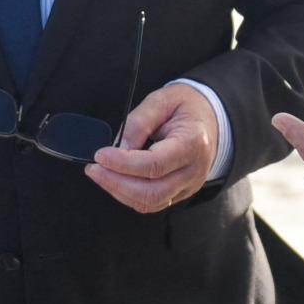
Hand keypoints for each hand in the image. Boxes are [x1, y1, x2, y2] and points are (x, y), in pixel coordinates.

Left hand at [86, 83, 219, 213]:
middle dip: (116, 183)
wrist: (210, 117)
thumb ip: (138, 122)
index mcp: (193, 142)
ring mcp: (190, 184)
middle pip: (152, 191)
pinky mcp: (182, 192)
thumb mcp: (161, 100)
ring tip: (100, 173)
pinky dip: (129, 195)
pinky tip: (115, 180)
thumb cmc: (185, 106)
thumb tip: (117, 147)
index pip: (155, 164)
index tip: (100, 155)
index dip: (123, 163)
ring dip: (120, 191)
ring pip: (151, 202)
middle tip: (93, 168)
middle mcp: (195, 169)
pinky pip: (153, 202)